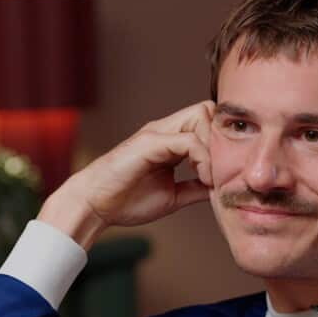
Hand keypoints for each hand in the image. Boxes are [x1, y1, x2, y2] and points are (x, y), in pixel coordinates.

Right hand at [37, 101, 214, 247]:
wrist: (94, 206)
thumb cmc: (125, 201)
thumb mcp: (172, 196)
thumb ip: (195, 189)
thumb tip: (219, 190)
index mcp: (170, 141)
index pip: (207, 122)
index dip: (221, 142)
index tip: (224, 171)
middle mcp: (164, 131)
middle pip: (208, 110)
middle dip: (221, 138)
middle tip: (221, 169)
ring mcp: (156, 134)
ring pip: (201, 116)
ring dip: (213, 147)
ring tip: (211, 176)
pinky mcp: (149, 142)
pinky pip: (188, 140)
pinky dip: (203, 158)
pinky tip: (203, 178)